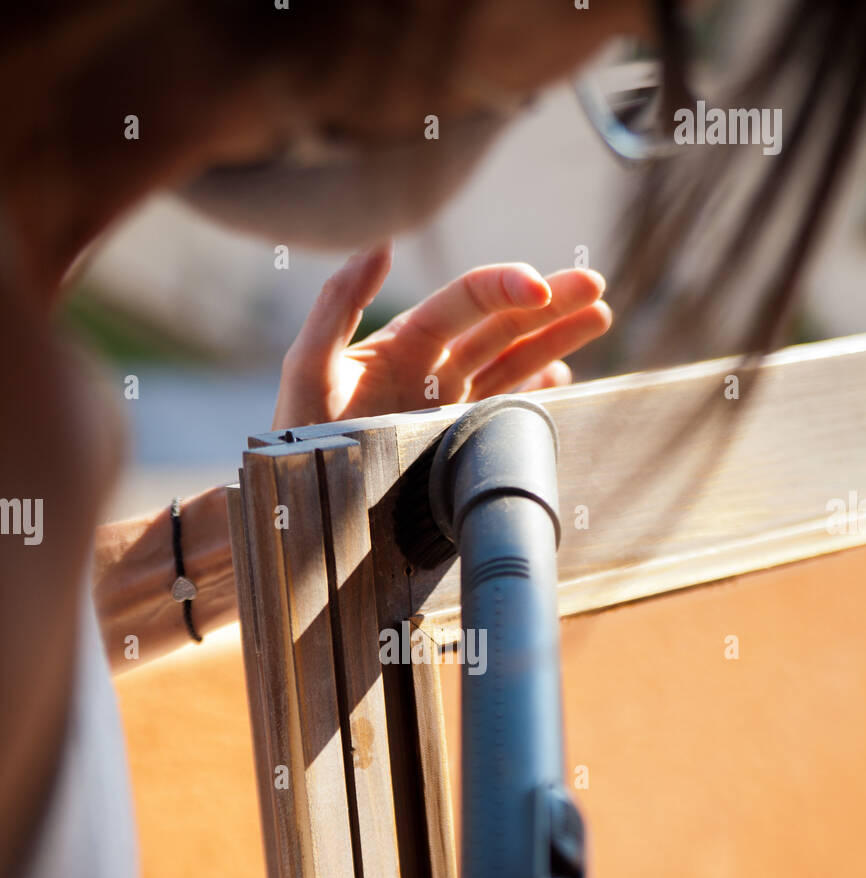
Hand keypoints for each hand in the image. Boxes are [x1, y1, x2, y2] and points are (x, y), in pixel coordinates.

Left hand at [272, 244, 609, 428]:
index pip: (467, 302)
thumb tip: (381, 243)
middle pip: (503, 325)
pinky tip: (563, 380)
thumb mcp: (308, 368)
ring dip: (556, 338)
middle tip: (596, 286)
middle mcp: (434, 369)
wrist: (300, 503)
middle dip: (550, 303)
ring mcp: (449, 408)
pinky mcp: (457, 445)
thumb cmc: (298, 435)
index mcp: (406, 342)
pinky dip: (536, 394)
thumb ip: (337, 306)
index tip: (540, 290)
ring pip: (514, 363)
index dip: (505, 288)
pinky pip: (505, 412)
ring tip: (600, 314)